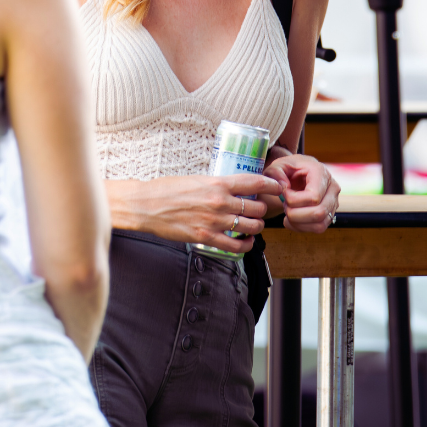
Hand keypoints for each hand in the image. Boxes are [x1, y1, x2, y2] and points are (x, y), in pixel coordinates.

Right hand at [117, 173, 282, 253]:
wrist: (148, 205)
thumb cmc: (169, 190)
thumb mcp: (198, 180)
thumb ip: (217, 185)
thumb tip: (233, 189)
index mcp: (218, 183)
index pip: (255, 181)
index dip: (271, 185)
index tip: (278, 188)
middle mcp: (220, 201)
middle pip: (257, 207)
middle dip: (263, 209)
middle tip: (261, 210)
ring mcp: (215, 221)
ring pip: (251, 227)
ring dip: (257, 227)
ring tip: (254, 226)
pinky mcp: (206, 237)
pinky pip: (236, 246)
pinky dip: (246, 245)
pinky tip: (246, 242)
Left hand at [264, 154, 338, 232]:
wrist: (298, 172)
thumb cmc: (289, 168)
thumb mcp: (277, 165)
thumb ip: (276, 173)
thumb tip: (283, 188)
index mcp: (320, 172)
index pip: (314, 197)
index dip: (294, 201)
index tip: (283, 194)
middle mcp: (332, 187)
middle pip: (319, 213)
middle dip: (295, 214)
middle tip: (285, 204)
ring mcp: (333, 202)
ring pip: (320, 224)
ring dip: (299, 223)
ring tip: (287, 212)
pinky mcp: (330, 213)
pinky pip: (319, 228)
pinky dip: (302, 228)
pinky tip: (291, 220)